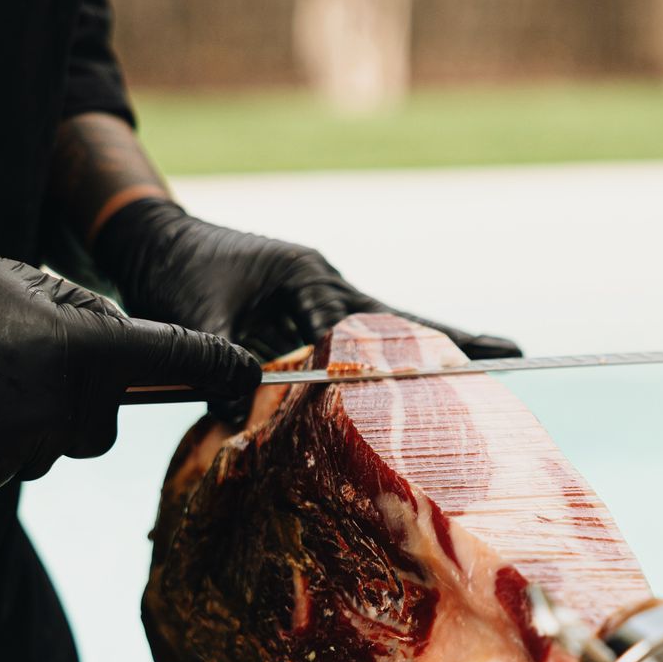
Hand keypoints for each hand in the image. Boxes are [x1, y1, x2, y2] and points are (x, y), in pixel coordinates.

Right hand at [0, 246, 259, 502]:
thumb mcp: (18, 279)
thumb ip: (86, 314)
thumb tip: (135, 347)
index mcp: (76, 344)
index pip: (174, 359)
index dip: (218, 365)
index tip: (249, 373)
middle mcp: (57, 403)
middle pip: (102, 423)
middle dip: (79, 399)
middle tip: (19, 361)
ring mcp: (16, 449)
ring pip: (51, 447)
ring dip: (27, 422)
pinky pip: (5, 468)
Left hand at [91, 199, 521, 362]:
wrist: (151, 242)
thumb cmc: (172, 272)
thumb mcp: (195, 319)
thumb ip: (221, 364)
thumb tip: (242, 419)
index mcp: (305, 276)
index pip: (361, 324)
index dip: (400, 353)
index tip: (442, 371)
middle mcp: (323, 287)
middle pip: (397, 322)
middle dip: (452, 340)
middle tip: (512, 353)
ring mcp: (318, 302)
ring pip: (384, 334)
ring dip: (428, 353)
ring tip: (490, 364)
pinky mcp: (305, 321)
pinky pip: (351, 351)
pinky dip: (382, 370)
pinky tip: (413, 390)